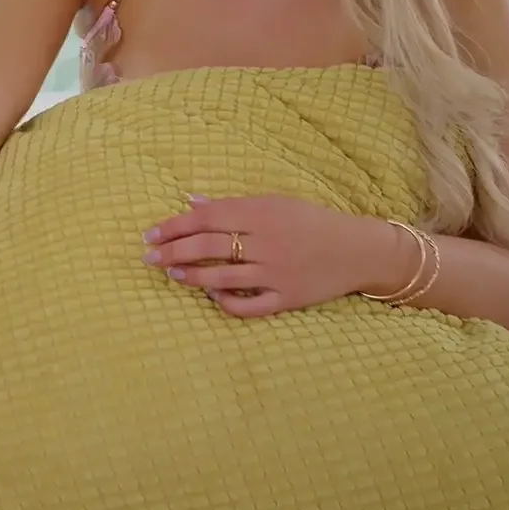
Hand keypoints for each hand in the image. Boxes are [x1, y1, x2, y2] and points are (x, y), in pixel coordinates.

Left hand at [142, 195, 407, 317]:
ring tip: (172, 274)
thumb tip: (191, 202)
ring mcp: (276, 272)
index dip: (174, 225)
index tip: (151, 234)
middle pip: (208, 247)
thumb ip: (233, 205)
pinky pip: (249, 307)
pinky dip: (227, 303)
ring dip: (192, 277)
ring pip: (222, 277)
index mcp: (262, 213)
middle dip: (172, 251)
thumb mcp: (276, 202)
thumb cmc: (312, 221)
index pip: (207, 218)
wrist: (359, 249)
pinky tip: (212, 297)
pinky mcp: (287, 298)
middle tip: (149, 257)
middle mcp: (266, 242)